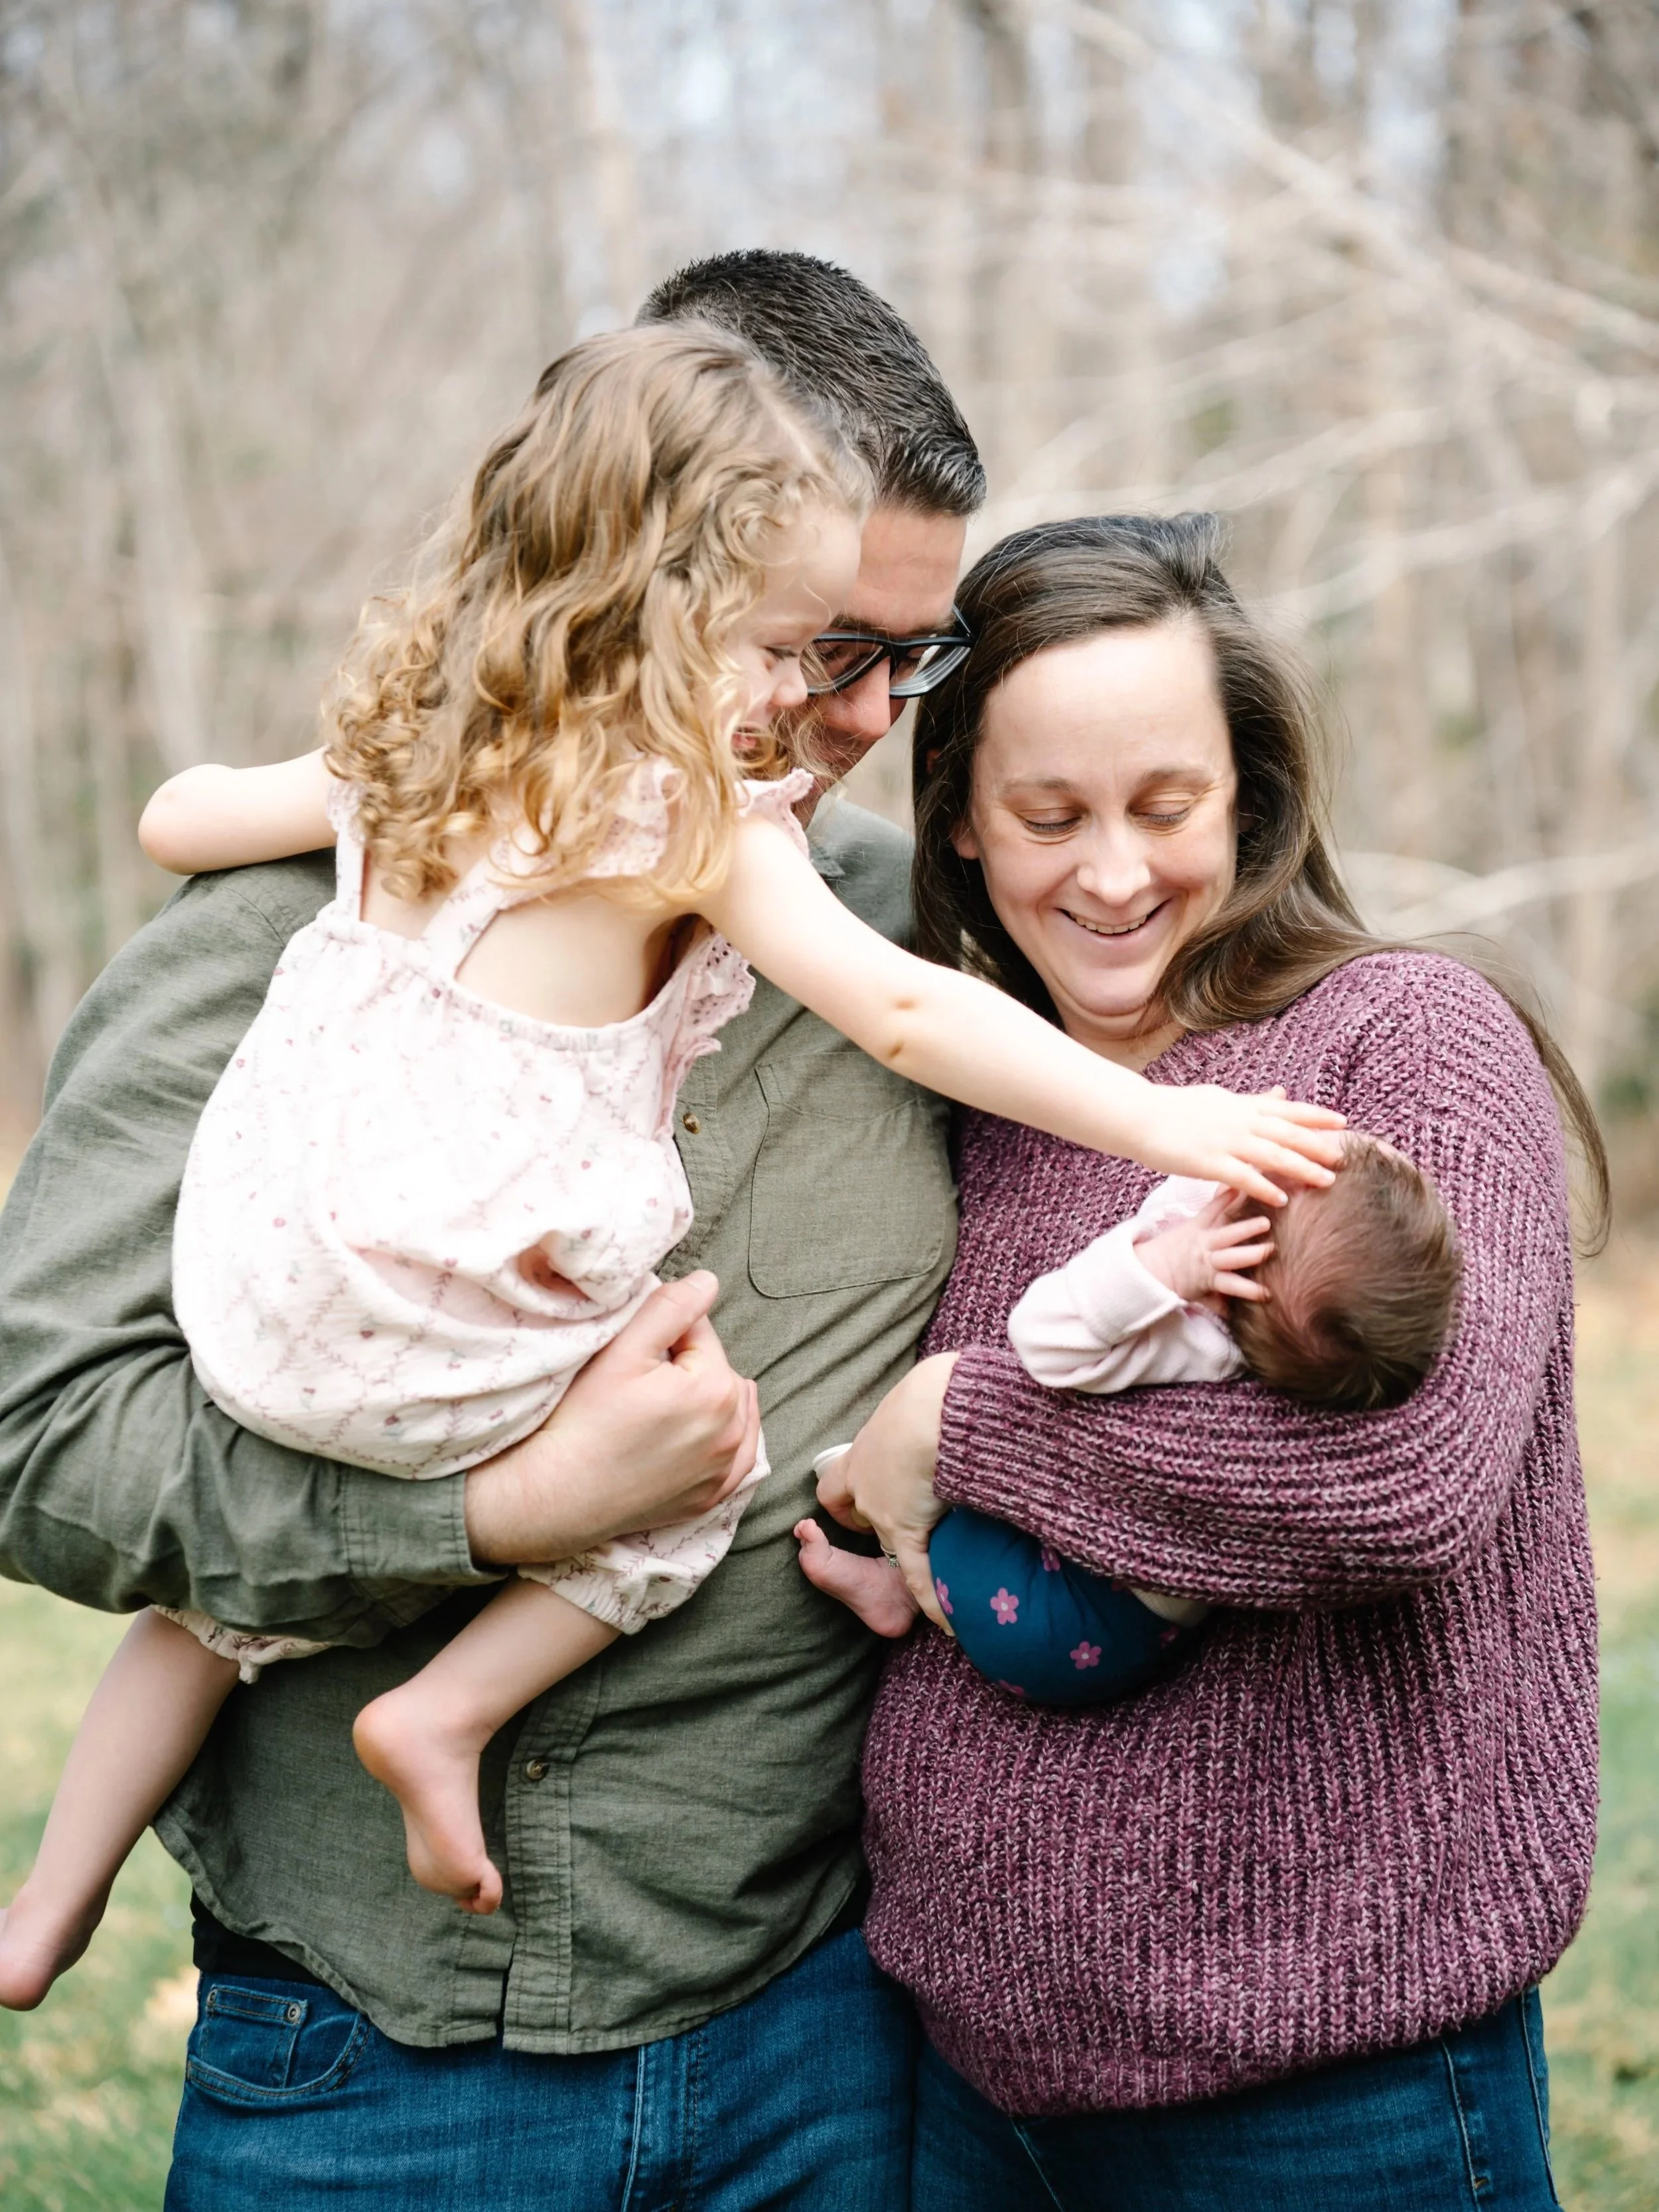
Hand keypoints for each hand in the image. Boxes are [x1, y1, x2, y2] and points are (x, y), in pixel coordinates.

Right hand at [463, 1272, 758, 1567]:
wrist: (558, 1494)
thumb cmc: (585, 1419)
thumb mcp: (623, 1350)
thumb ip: (670, 1308)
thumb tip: (709, 1281)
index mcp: (717, 1388)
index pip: (700, 1334)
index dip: (664, 1336)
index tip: (633, 1356)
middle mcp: (733, 1431)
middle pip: (718, 1372)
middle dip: (688, 1368)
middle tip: (640, 1386)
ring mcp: (725, 1469)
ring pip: (732, 1411)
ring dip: (708, 1401)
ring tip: (660, 1410)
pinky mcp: (712, 1496)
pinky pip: (737, 1457)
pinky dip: (723, 1441)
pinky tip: (697, 1436)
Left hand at [816, 1352, 958, 1630]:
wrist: (941, 1406)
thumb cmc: (937, 1394)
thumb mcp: (922, 1394)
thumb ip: (922, 1407)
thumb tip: (937, 1404)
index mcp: (863, 1452)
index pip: (835, 1484)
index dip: (845, 1498)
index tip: (865, 1501)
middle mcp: (865, 1484)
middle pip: (858, 1513)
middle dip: (876, 1522)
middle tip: (909, 1520)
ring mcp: (884, 1511)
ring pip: (892, 1543)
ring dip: (912, 1552)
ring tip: (940, 1566)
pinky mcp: (906, 1531)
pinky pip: (915, 1572)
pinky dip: (930, 1598)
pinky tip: (946, 1622)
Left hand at [1135, 1191, 1274, 1304]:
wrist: (1151, 1268)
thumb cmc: (1179, 1285)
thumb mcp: (1199, 1297)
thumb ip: (1220, 1305)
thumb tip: (1239, 1320)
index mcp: (1210, 1278)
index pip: (1232, 1286)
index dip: (1249, 1290)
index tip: (1268, 1294)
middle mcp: (1207, 1257)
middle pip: (1233, 1256)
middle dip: (1252, 1253)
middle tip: (1272, 1249)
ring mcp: (1202, 1238)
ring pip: (1226, 1232)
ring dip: (1245, 1227)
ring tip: (1265, 1221)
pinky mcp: (1195, 1223)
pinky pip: (1211, 1209)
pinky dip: (1224, 1198)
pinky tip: (1239, 1187)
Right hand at [1139, 1084, 1344, 1207]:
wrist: (1139, 1115)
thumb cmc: (1175, 1109)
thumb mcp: (1218, 1098)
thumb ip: (1251, 1101)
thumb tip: (1279, 1093)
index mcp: (1241, 1105)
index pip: (1287, 1109)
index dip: (1316, 1116)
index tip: (1342, 1122)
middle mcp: (1239, 1121)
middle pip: (1287, 1133)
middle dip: (1318, 1146)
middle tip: (1342, 1158)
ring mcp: (1225, 1141)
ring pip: (1272, 1155)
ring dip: (1301, 1168)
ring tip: (1325, 1181)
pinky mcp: (1208, 1162)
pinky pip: (1243, 1177)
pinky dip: (1264, 1187)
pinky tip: (1281, 1199)